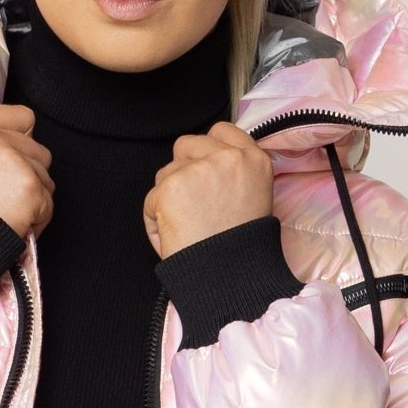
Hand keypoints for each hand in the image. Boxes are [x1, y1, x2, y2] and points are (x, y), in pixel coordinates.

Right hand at [0, 104, 54, 238]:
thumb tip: (16, 146)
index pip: (23, 117)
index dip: (21, 141)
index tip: (11, 162)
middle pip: (38, 150)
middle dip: (27, 175)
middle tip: (2, 198)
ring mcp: (12, 161)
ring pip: (46, 177)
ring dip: (32, 198)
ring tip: (4, 213)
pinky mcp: (29, 188)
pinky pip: (48, 203)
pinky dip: (36, 219)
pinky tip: (12, 225)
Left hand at [143, 122, 274, 258]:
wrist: (229, 277)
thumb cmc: (240, 250)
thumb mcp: (255, 200)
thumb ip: (235, 175)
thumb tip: (206, 165)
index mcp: (255, 160)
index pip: (222, 130)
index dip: (207, 148)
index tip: (204, 168)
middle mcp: (229, 158)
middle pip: (186, 145)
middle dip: (182, 169)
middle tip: (193, 204)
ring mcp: (199, 169)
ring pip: (166, 173)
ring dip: (169, 197)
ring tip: (188, 228)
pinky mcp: (171, 186)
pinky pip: (151, 199)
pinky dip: (156, 220)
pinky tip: (175, 237)